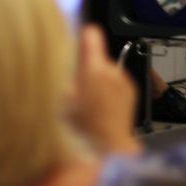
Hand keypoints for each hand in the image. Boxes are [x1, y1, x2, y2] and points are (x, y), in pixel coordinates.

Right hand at [67, 26, 138, 154]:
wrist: (108, 152)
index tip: (81, 33)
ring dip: (97, 81)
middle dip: (86, 68)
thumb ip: (58, 77)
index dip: (84, 35)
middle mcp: (113, 72)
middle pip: (97, 58)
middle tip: (74, 88)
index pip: (92, 36)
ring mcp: (124, 83)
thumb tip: (55, 64)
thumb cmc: (81, 131)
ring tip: (86, 103)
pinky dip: (107, 92)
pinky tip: (98, 109)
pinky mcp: (130, 94)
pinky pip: (116, 85)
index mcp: (95, 70)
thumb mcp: (60, 102)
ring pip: (106, 73)